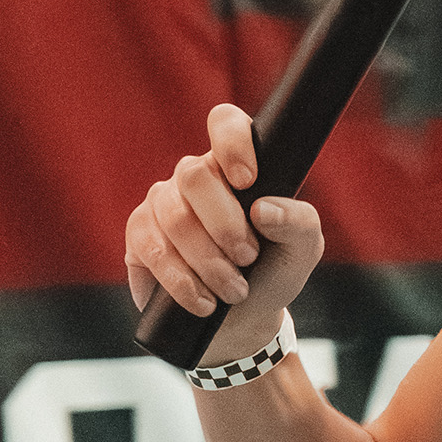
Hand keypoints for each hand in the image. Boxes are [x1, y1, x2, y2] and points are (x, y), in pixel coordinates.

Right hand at [125, 103, 324, 359]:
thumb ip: (298, 222)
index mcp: (236, 165)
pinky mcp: (139, 237)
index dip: (232, 142)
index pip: (224, 123)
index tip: (247, 181)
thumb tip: (264, 210)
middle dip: (224, 224)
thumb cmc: (275, 270)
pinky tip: (204, 300)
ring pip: (174, 218)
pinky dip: (182, 281)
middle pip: (193, 175)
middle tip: (248, 257)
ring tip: (234, 290)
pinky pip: (151, 249)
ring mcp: (162, 203)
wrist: (244, 318)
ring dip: (208, 261)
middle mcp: (195, 177)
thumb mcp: (302, 249)